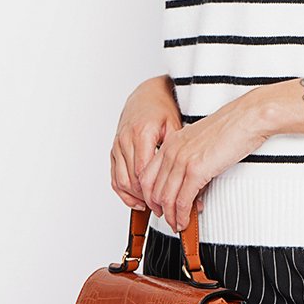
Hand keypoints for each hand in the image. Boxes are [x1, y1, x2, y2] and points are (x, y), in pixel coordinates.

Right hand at [110, 75, 204, 214]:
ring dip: (134, 197)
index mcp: (142, 133)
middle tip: (162, 209)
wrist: (146, 95)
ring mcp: (118, 145)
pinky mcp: (114, 150)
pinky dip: (123, 191)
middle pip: (132, 179)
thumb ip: (176, 149)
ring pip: (121, 180)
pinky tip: (136, 200)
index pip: (144, 171)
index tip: (168, 201)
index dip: (155, 190)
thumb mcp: (175, 125)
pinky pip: (114, 176)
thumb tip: (189, 175)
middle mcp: (126, 139)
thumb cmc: (162, 109)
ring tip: (150, 207)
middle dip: (146, 197)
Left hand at [137, 88, 269, 231]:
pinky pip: (182, 200)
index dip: (150, 195)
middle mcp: (172, 150)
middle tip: (168, 219)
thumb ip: (190, 157)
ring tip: (177, 225)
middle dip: (160, 209)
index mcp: (172, 142)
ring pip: (166, 198)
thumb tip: (189, 180)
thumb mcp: (201, 140)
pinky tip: (186, 220)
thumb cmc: (231, 127)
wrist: (247, 117)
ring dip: (171, 216)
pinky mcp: (196, 170)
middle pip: (153, 189)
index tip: (158, 205)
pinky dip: (182, 215)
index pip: (147, 175)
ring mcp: (182, 160)